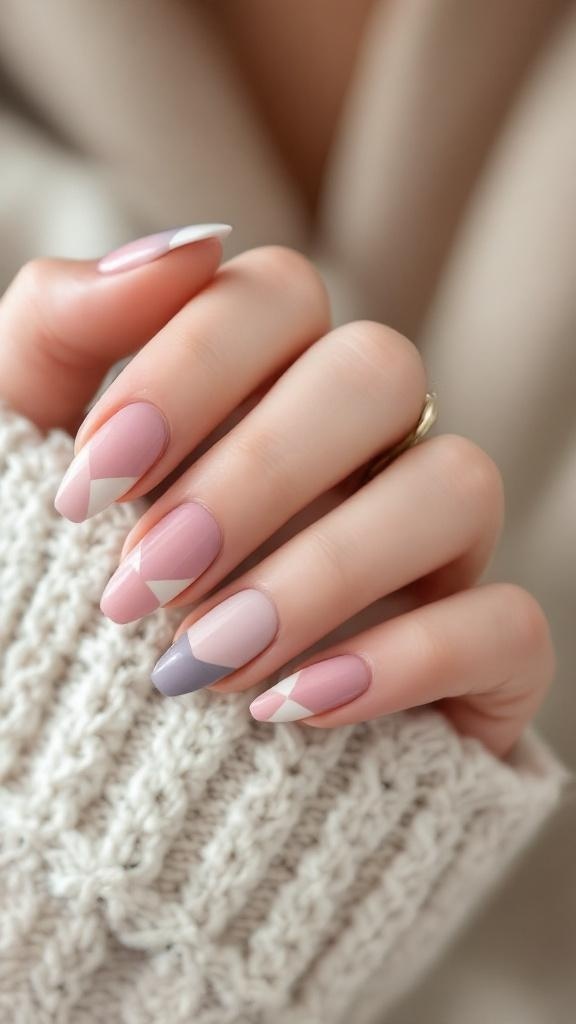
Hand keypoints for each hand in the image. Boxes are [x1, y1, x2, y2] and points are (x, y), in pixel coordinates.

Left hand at [0, 229, 554, 755]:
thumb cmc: (64, 587)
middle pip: (378, 371)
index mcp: (268, 384)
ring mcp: (433, 547)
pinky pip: (505, 624)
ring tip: (200, 663)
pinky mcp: (479, 653)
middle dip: (256, 473)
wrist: (109, 759)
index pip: (278, 297)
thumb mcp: (28, 448)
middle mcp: (366, 447)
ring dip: (322, 572)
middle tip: (143, 580)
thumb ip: (63, 328)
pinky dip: (404, 662)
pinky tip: (291, 710)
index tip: (89, 479)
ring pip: (455, 487)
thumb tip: (185, 246)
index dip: (187, 367)